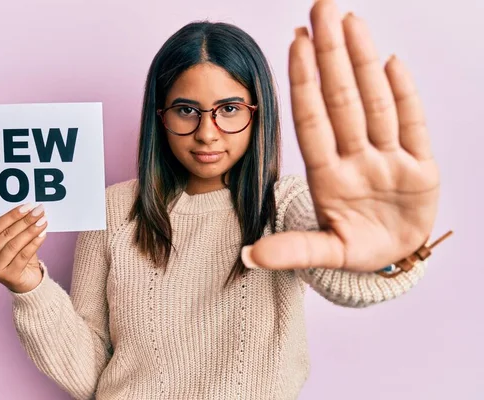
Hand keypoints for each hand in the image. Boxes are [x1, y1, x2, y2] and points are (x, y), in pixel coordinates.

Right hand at [0, 203, 47, 292]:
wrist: (26, 282)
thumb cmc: (19, 258)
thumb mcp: (13, 242)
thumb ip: (15, 229)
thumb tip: (30, 209)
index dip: (12, 215)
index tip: (28, 206)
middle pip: (6, 235)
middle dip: (25, 221)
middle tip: (39, 211)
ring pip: (15, 245)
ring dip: (31, 230)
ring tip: (43, 221)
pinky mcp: (8, 277)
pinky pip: (23, 255)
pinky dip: (34, 243)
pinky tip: (43, 234)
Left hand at [248, 0, 439, 271]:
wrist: (393, 257)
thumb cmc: (356, 249)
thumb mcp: (326, 252)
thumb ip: (292, 251)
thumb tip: (248, 258)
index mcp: (330, 177)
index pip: (313, 120)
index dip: (305, 82)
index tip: (294, 42)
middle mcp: (358, 160)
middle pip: (343, 99)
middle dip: (331, 54)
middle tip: (322, 7)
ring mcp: (390, 161)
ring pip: (375, 103)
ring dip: (363, 62)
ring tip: (350, 21)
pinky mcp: (421, 168)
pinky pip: (413, 125)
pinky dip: (404, 95)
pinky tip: (390, 62)